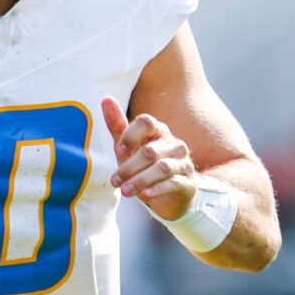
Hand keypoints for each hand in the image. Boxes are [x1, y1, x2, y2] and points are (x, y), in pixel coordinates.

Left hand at [101, 96, 197, 222]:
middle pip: (150, 151)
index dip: (131, 135)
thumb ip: (118, 126)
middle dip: (129, 167)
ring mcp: (183, 162)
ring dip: (140, 180)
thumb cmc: (145, 167)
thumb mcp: (129, 148)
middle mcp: (174, 143)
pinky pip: (173, 183)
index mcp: (159, 131)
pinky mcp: (188, 181)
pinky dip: (158, 189)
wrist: (169, 196)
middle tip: (115, 181)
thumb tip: (106, 98)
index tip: (119, 151)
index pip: (147, 122)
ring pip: (162, 168)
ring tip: (125, 192)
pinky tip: (145, 195)